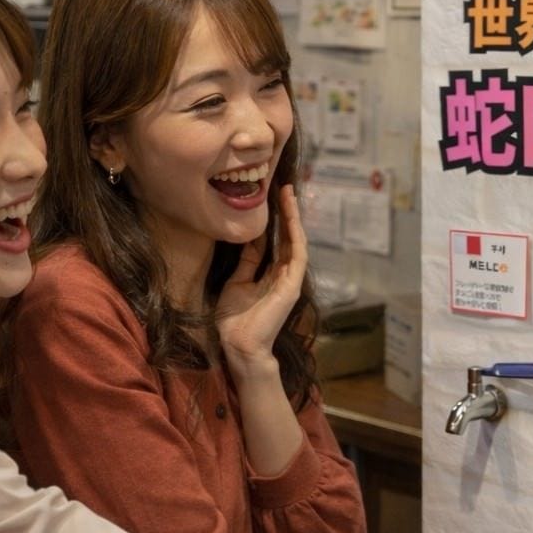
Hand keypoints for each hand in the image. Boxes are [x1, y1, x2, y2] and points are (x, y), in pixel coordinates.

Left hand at [216, 184, 307, 373]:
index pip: (276, 241)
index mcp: (270, 274)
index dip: (274, 220)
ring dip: (293, 217)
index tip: (269, 198)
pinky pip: (298, 254)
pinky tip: (292, 216)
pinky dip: (296, 234)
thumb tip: (251, 240)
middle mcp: (284, 274)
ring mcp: (290, 279)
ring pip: (296, 241)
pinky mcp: (292, 285)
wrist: (239, 344)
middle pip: (288, 237)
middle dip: (286, 212)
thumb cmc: (235, 319)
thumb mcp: (237, 281)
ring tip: (288, 195)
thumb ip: (247, 262)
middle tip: (283, 187)